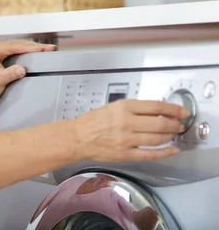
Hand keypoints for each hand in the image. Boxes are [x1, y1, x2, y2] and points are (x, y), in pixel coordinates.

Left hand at [0, 40, 56, 104]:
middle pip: (18, 45)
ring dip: (33, 50)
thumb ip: (9, 74)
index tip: (43, 49)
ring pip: (19, 48)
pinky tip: (39, 55)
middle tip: (51, 48)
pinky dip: (29, 54)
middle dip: (34, 47)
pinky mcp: (4, 59)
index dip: (29, 47)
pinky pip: (19, 54)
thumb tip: (22, 69)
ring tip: (48, 50)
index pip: (13, 46)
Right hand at [72, 99, 188, 161]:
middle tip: (179, 125)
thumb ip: (133, 109)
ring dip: (170, 136)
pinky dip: (165, 152)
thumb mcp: (113, 107)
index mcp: (123, 107)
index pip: (156, 106)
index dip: (173, 109)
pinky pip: (150, 154)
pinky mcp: (126, 153)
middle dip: (174, 124)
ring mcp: (127, 139)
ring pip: (158, 138)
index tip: (181, 112)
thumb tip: (156, 112)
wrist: (78, 137)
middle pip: (160, 123)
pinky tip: (172, 150)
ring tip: (174, 134)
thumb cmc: (93, 122)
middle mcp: (126, 122)